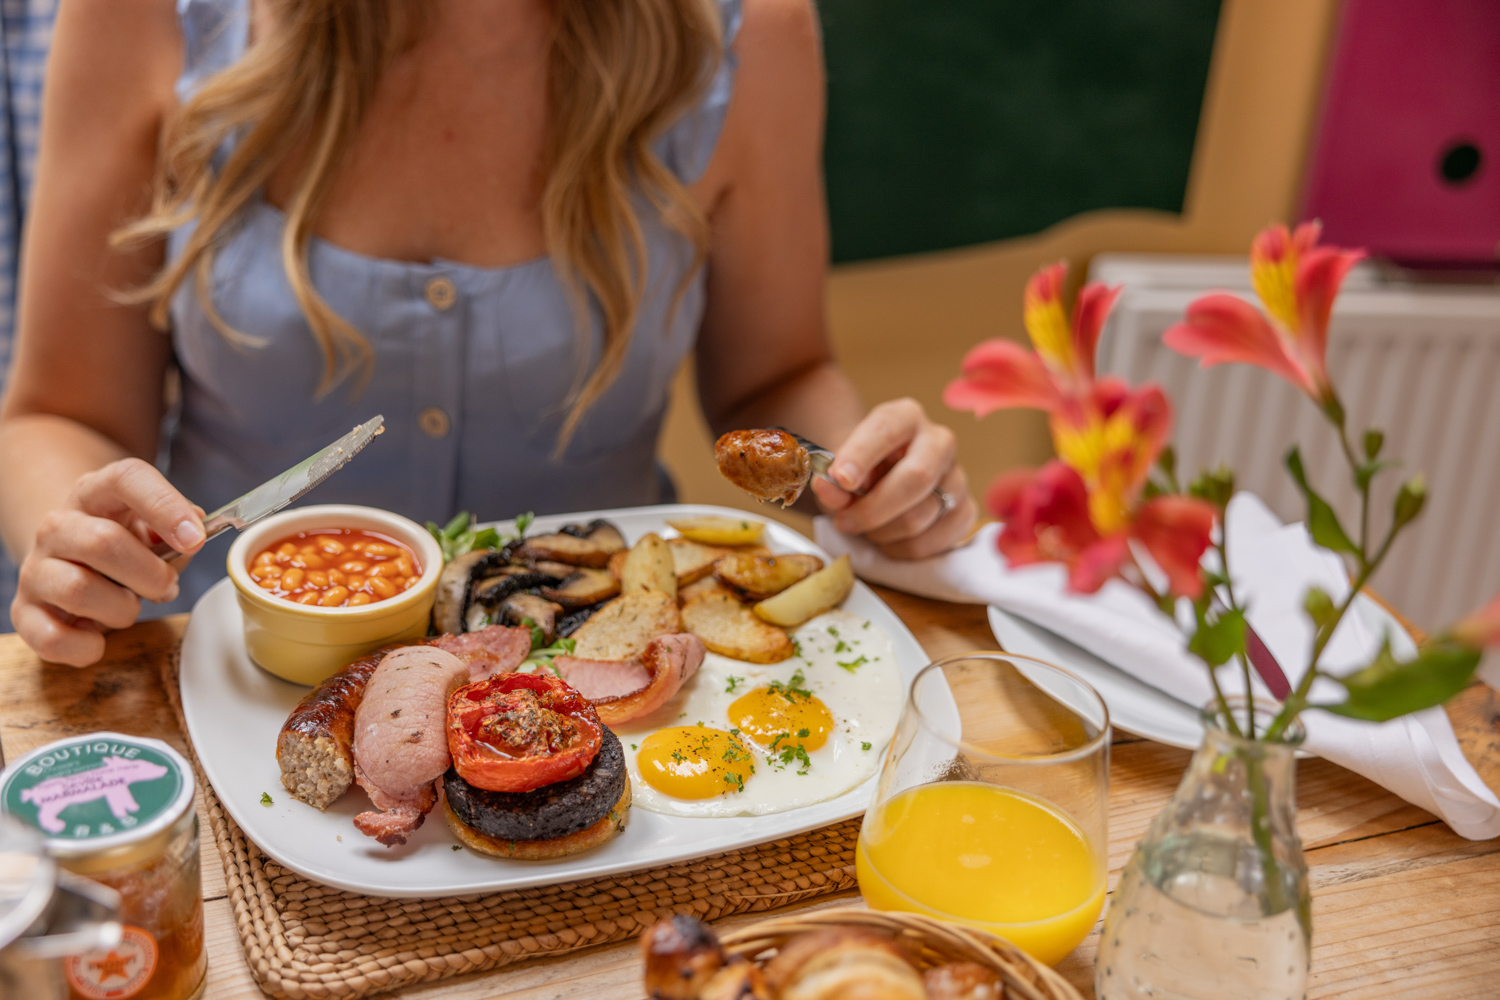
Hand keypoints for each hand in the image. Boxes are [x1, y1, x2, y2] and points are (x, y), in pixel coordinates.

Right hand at [11, 458, 204, 665]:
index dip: (166, 507)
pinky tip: (99, 636)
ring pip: (78, 590)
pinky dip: (87, 646)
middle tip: (166, 586)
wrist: (71, 561)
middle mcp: (58, 526)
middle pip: (102, 541)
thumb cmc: (125, 545)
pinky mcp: (25, 611)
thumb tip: (194, 532)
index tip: (195, 539)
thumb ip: (182, 525)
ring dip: (122, 609)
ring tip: (129, 606)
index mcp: (96, 494)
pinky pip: (54, 638)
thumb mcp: (155, 525)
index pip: (126, 478)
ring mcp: (36, 568)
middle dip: (150, 574)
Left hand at [810, 398, 976, 558]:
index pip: (886, 430)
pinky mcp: (965, 511)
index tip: (842, 479)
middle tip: (844, 522)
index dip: (862, 455)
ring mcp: (957, 477)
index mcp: (905, 417)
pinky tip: (890, 538)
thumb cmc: (860, 471)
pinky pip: (933, 541)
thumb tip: (828, 488)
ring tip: (868, 527)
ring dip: (883, 532)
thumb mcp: (839, 470)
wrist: (882, 481)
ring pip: (921, 516)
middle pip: (916, 478)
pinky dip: (902, 549)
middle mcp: (939, 441)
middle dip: (874, 509)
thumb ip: (831, 480)